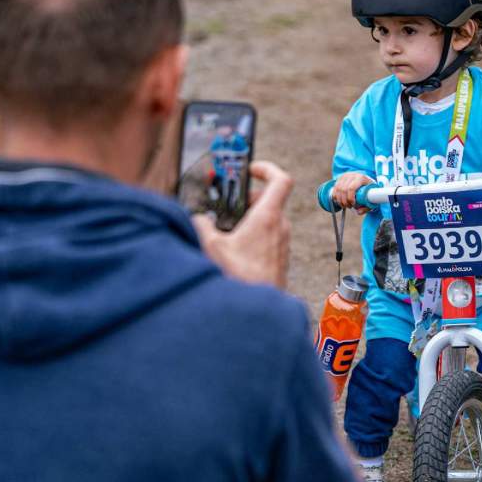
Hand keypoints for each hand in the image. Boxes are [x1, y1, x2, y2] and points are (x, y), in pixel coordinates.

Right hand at [193, 160, 292, 287]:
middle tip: (231, 204)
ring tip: (228, 228)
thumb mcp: (211, 247)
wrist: (256, 312)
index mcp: (268, 217)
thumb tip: (198, 220)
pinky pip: (270, 238)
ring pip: (270, 220)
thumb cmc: (239, 278)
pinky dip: (254, 235)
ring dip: (251, 218)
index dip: (267, 169)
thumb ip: (202, 226)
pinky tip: (235, 248)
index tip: (251, 169)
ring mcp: (283, 244)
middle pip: (271, 200)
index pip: (281, 180)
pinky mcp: (280, 259)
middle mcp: (281, 228)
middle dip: (250, 198)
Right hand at [332, 171, 373, 213]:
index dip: (350, 198)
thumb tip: (358, 212)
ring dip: (340, 200)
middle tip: (349, 206)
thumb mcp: (371, 199)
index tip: (353, 204)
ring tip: (345, 205)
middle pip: (343, 189)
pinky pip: (335, 188)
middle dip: (344, 201)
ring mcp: (345, 176)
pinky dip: (335, 196)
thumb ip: (366, 207)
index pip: (352, 188)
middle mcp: (352, 175)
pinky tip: (339, 201)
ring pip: (338, 189)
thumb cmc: (369, 191)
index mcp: (361, 178)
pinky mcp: (340, 178)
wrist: (366, 181)